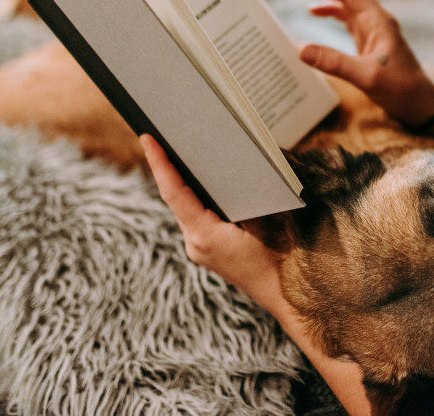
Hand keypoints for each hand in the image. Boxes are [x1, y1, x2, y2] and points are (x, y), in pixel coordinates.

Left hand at [140, 134, 282, 308]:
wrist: (286, 297)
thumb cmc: (277, 260)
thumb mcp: (262, 221)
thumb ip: (243, 197)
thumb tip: (230, 172)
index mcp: (204, 235)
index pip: (174, 192)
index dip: (159, 163)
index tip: (147, 139)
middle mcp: (195, 243)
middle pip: (176, 198)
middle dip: (169, 168)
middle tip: (161, 137)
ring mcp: (200, 250)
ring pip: (185, 208)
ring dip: (183, 183)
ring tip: (179, 154)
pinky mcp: (208, 251)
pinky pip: (196, 218)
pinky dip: (196, 199)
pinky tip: (204, 184)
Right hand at [287, 0, 433, 126]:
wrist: (421, 102)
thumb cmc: (401, 89)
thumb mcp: (366, 78)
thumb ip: (335, 63)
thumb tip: (301, 50)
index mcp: (378, 20)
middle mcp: (376, 17)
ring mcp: (373, 26)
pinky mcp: (369, 36)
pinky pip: (347, 13)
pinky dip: (329, 7)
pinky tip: (313, 10)